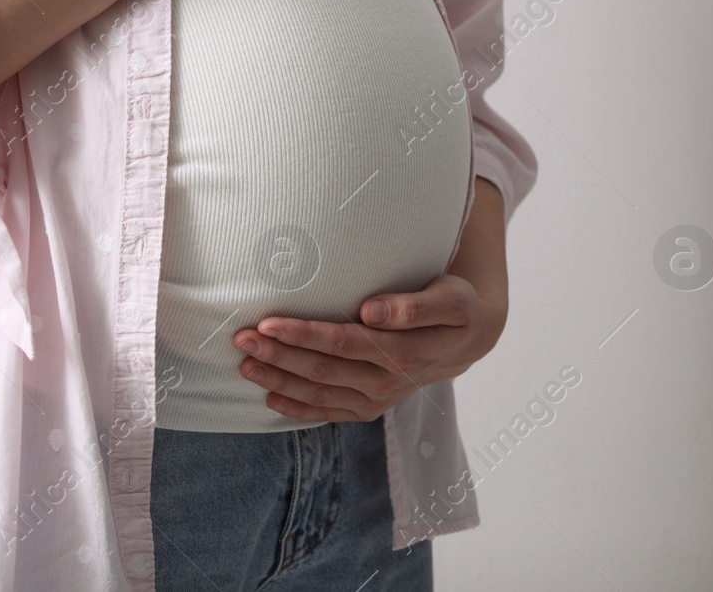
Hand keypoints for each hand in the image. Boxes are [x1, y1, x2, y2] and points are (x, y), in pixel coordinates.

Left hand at [231, 274, 508, 422]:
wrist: (470, 338)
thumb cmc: (455, 308)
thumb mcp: (449, 300)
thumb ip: (414, 307)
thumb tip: (372, 311)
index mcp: (403, 352)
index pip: (342, 343)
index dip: (303, 334)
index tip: (268, 321)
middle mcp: (387, 381)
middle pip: (323, 370)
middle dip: (279, 355)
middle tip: (241, 338)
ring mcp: (378, 399)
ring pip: (320, 393)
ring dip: (279, 380)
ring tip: (245, 364)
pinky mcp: (371, 407)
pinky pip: (330, 412)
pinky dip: (299, 407)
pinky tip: (270, 398)